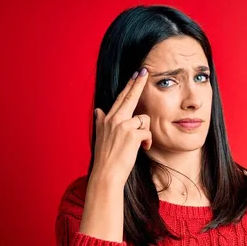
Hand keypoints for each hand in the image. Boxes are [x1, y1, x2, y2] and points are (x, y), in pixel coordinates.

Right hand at [92, 68, 152, 183]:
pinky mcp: (132, 134)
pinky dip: (148, 141)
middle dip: (138, 83)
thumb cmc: (106, 158)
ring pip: (143, 119)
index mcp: (107, 119)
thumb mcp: (101, 136)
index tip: (136, 74)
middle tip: (145, 71)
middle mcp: (113, 119)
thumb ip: (101, 122)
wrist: (106, 174)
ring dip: (145, 132)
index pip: (120, 98)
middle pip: (130, 97)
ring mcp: (122, 126)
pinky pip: (147, 131)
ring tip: (140, 144)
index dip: (128, 85)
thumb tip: (98, 110)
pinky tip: (143, 148)